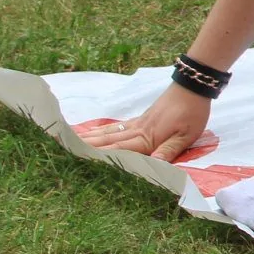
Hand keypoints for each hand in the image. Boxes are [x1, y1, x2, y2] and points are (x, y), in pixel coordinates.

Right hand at [79, 81, 211, 162]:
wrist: (192, 87)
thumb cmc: (192, 113)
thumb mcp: (186, 135)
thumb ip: (169, 151)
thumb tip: (153, 166)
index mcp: (146, 138)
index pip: (119, 151)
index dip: (99, 157)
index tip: (78, 162)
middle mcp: (136, 131)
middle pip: (107, 142)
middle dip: (85, 148)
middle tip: (61, 153)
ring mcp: (136, 124)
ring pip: (108, 134)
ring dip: (89, 139)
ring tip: (68, 143)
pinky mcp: (140, 119)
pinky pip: (116, 128)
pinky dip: (102, 131)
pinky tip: (93, 133)